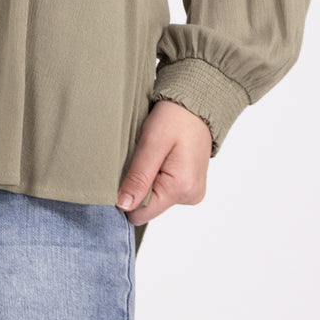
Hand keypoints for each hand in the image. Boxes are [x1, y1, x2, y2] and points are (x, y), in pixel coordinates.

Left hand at [116, 100, 212, 226]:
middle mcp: (190, 196)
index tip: (124, 172)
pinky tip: (158, 158)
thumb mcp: (151, 143)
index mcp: (181, 188)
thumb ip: (138, 177)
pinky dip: (155, 177)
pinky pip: (163, 190)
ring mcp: (191, 192)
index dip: (126, 197)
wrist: (196, 105)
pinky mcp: (189, 186)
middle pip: (147, 207)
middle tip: (141, 157)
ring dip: (146, 180)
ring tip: (152, 155)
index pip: (140, 213)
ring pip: (154, 199)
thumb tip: (123, 206)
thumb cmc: (175, 117)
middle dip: (137, 185)